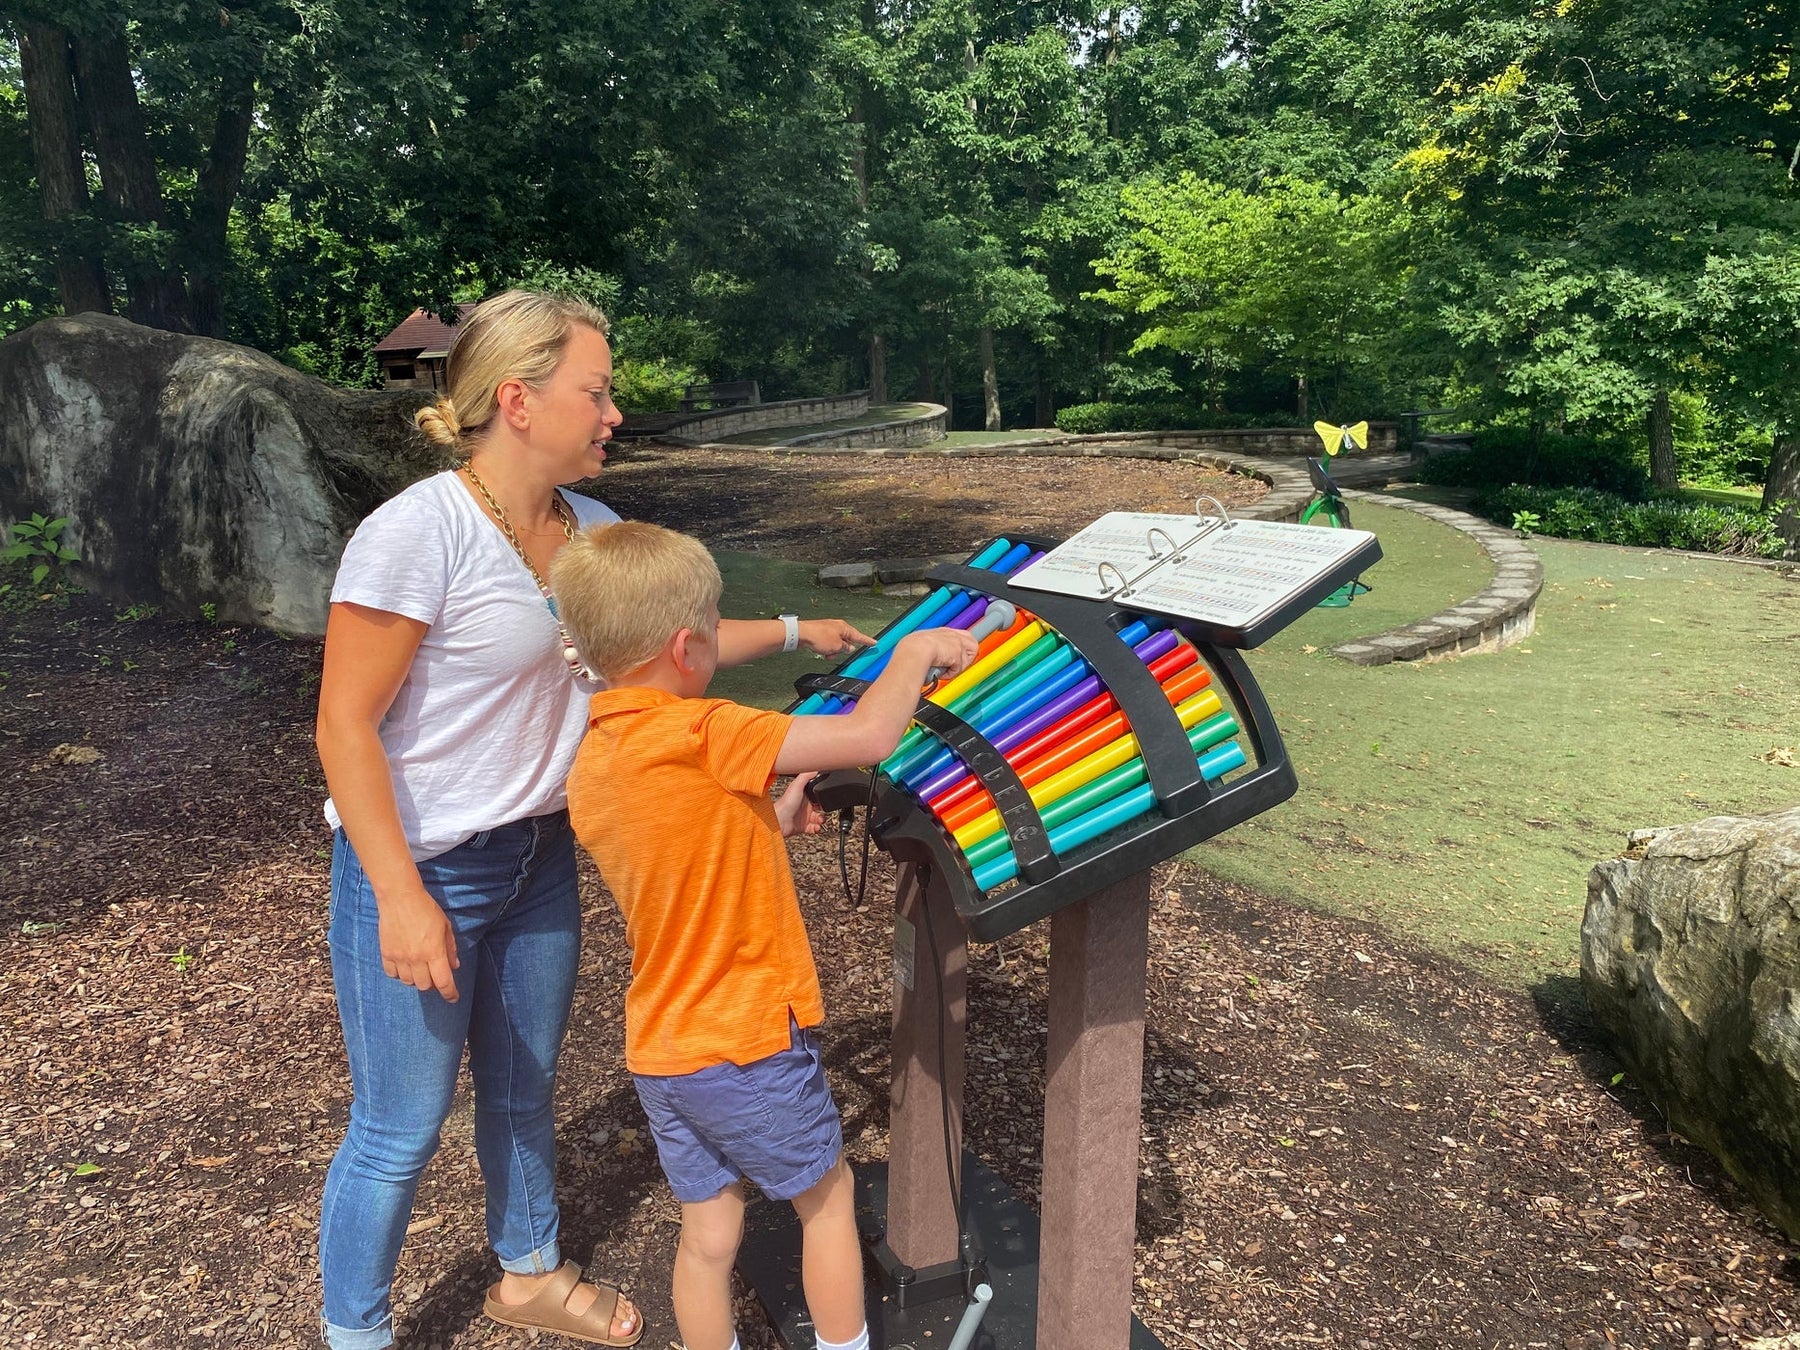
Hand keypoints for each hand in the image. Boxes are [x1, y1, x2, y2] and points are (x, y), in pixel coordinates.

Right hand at [377, 886, 461, 1001]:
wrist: (400, 898)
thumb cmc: (426, 909)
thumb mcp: (445, 926)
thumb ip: (450, 948)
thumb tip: (454, 966)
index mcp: (434, 952)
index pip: (443, 982)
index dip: (450, 993)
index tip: (453, 998)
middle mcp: (416, 958)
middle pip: (425, 985)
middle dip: (432, 983)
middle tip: (434, 974)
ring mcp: (399, 957)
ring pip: (408, 982)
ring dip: (416, 979)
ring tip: (419, 968)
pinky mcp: (386, 953)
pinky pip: (392, 974)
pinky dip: (399, 973)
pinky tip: (403, 965)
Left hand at [775, 772, 825, 836]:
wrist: (779, 821)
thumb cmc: (784, 804)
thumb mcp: (796, 785)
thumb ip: (806, 776)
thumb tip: (815, 768)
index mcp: (803, 795)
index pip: (817, 795)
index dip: (823, 797)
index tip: (825, 798)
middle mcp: (804, 805)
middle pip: (820, 807)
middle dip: (825, 810)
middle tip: (823, 811)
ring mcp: (804, 816)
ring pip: (819, 818)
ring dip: (822, 820)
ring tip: (819, 820)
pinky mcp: (803, 826)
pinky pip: (814, 828)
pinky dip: (817, 828)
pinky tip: (815, 827)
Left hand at [798, 619, 875, 657]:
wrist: (801, 634)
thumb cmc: (818, 636)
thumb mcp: (837, 646)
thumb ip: (846, 648)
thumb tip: (849, 648)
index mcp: (845, 627)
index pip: (859, 636)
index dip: (867, 641)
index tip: (874, 643)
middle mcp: (838, 627)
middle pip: (847, 641)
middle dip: (842, 649)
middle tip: (837, 652)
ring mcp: (829, 629)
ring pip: (837, 644)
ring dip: (833, 651)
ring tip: (826, 653)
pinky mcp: (821, 633)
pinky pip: (828, 644)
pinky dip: (827, 649)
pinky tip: (822, 651)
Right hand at [898, 627, 978, 681]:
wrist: (913, 651)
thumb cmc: (910, 650)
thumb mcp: (920, 646)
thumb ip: (930, 650)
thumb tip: (930, 661)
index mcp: (941, 631)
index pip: (960, 637)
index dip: (960, 649)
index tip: (956, 658)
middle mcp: (950, 634)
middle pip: (972, 644)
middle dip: (966, 657)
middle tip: (954, 666)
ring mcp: (956, 642)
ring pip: (968, 658)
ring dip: (957, 667)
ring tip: (945, 669)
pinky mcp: (957, 651)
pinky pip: (959, 668)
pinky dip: (950, 673)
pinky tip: (941, 672)